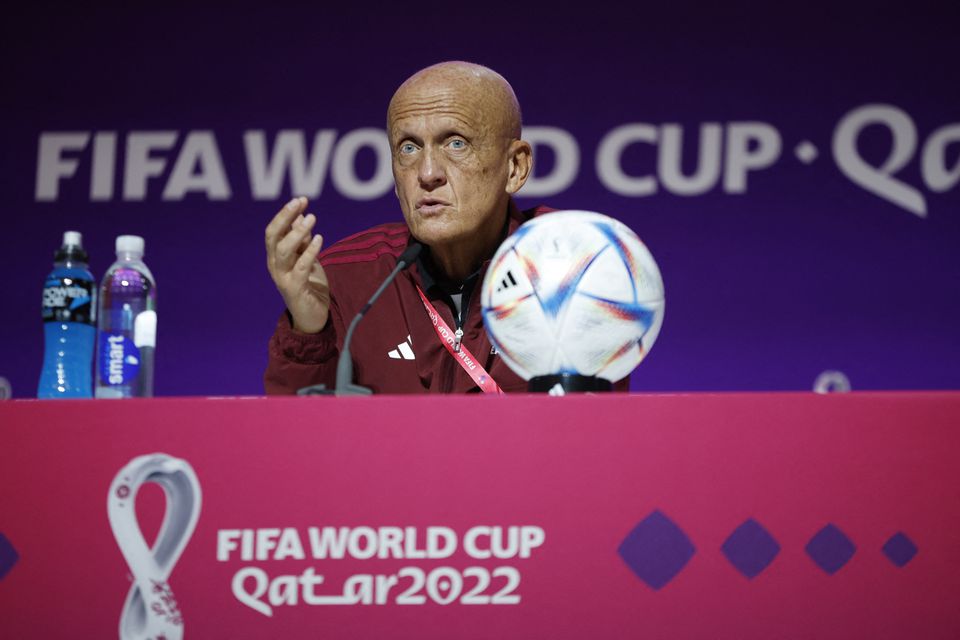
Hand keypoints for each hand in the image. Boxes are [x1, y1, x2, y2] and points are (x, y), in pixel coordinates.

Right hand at [265, 197, 329, 333]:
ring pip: (284, 251)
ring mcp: (283, 278)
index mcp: (275, 257)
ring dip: (297, 232)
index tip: (300, 200)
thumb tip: (300, 215)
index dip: (284, 214)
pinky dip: (310, 252)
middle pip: (273, 237)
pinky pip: (301, 267)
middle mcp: (275, 266)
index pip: (273, 231)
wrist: (312, 316)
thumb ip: (301, 239)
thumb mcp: (306, 258)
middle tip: (300, 203)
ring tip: (312, 218)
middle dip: (285, 217)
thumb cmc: (309, 285)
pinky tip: (319, 239)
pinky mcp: (295, 289)